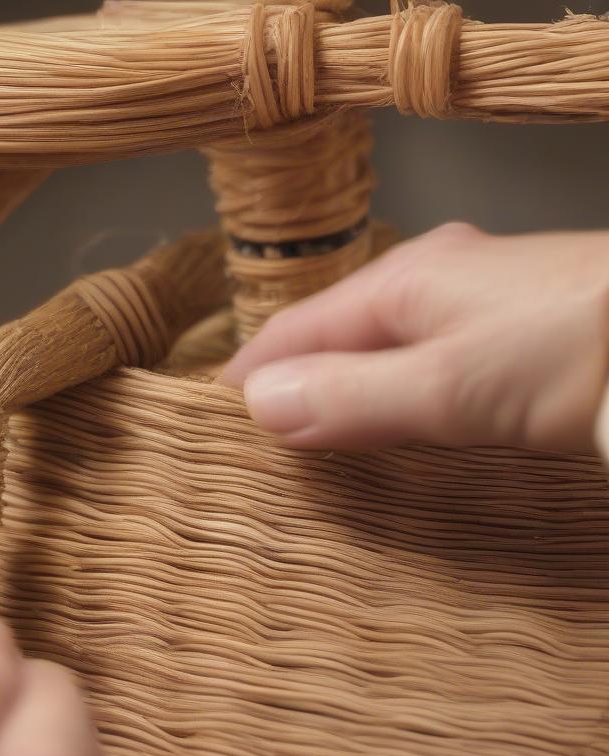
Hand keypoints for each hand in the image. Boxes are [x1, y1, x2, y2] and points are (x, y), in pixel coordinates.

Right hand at [222, 223, 608, 453]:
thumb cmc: (577, 351)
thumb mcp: (450, 383)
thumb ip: (352, 397)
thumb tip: (258, 408)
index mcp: (405, 281)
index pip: (293, 331)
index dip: (248, 378)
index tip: (208, 427)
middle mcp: (435, 286)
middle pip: (333, 341)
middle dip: (289, 388)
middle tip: (250, 448)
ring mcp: (478, 312)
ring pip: (379, 357)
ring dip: (339, 398)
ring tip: (305, 449)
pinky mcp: (515, 345)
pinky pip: (424, 373)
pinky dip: (391, 405)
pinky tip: (391, 432)